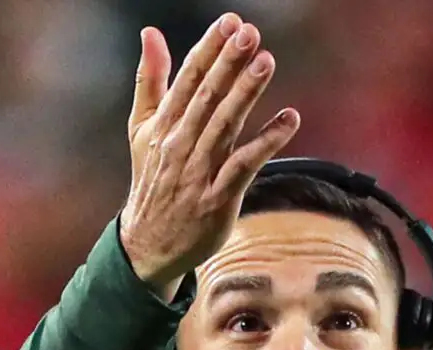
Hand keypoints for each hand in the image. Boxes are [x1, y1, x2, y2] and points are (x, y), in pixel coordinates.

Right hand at [119, 13, 299, 297]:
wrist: (148, 244)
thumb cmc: (152, 180)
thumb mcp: (142, 130)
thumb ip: (150, 81)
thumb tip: (150, 33)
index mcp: (162, 125)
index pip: (187, 80)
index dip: (209, 49)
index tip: (230, 22)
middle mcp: (178, 145)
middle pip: (206, 98)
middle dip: (228, 64)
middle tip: (249, 33)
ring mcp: (197, 173)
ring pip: (224, 127)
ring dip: (246, 94)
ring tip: (266, 62)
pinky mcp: (217, 199)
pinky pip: (244, 165)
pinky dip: (267, 142)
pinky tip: (290, 119)